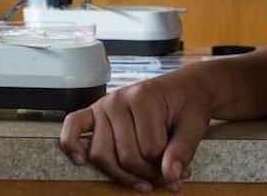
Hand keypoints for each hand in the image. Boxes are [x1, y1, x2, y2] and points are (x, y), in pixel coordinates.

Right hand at [59, 68, 212, 192]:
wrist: (185, 86)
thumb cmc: (188, 104)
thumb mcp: (195, 125)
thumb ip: (183, 150)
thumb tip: (170, 175)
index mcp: (143, 97)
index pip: (150, 149)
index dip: (167, 167)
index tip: (182, 171)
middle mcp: (118, 99)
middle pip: (125, 156)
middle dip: (148, 174)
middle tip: (168, 178)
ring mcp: (103, 105)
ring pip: (102, 155)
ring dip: (123, 174)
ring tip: (145, 180)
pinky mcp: (94, 112)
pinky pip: (73, 127)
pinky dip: (72, 145)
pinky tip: (79, 160)